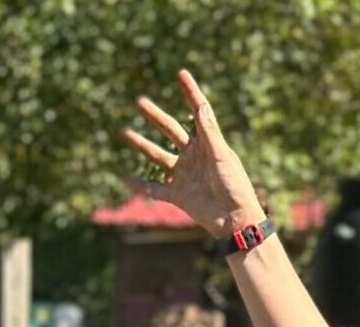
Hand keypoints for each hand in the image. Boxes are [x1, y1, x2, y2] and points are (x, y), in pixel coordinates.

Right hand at [126, 70, 266, 239]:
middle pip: (171, 131)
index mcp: (208, 143)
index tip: (182, 74)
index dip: (190, 93)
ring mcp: (184, 175)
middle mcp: (194, 156)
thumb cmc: (235, 186)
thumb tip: (201, 106)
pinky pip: (154, 189)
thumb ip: (209, 132)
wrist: (235, 219)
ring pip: (158, 157)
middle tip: (140, 102)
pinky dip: (139, 185)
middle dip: (155, 117)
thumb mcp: (222, 156)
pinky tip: (124, 177)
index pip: (197, 112)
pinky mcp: (178, 195)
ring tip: (125, 133)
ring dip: (142, 145)